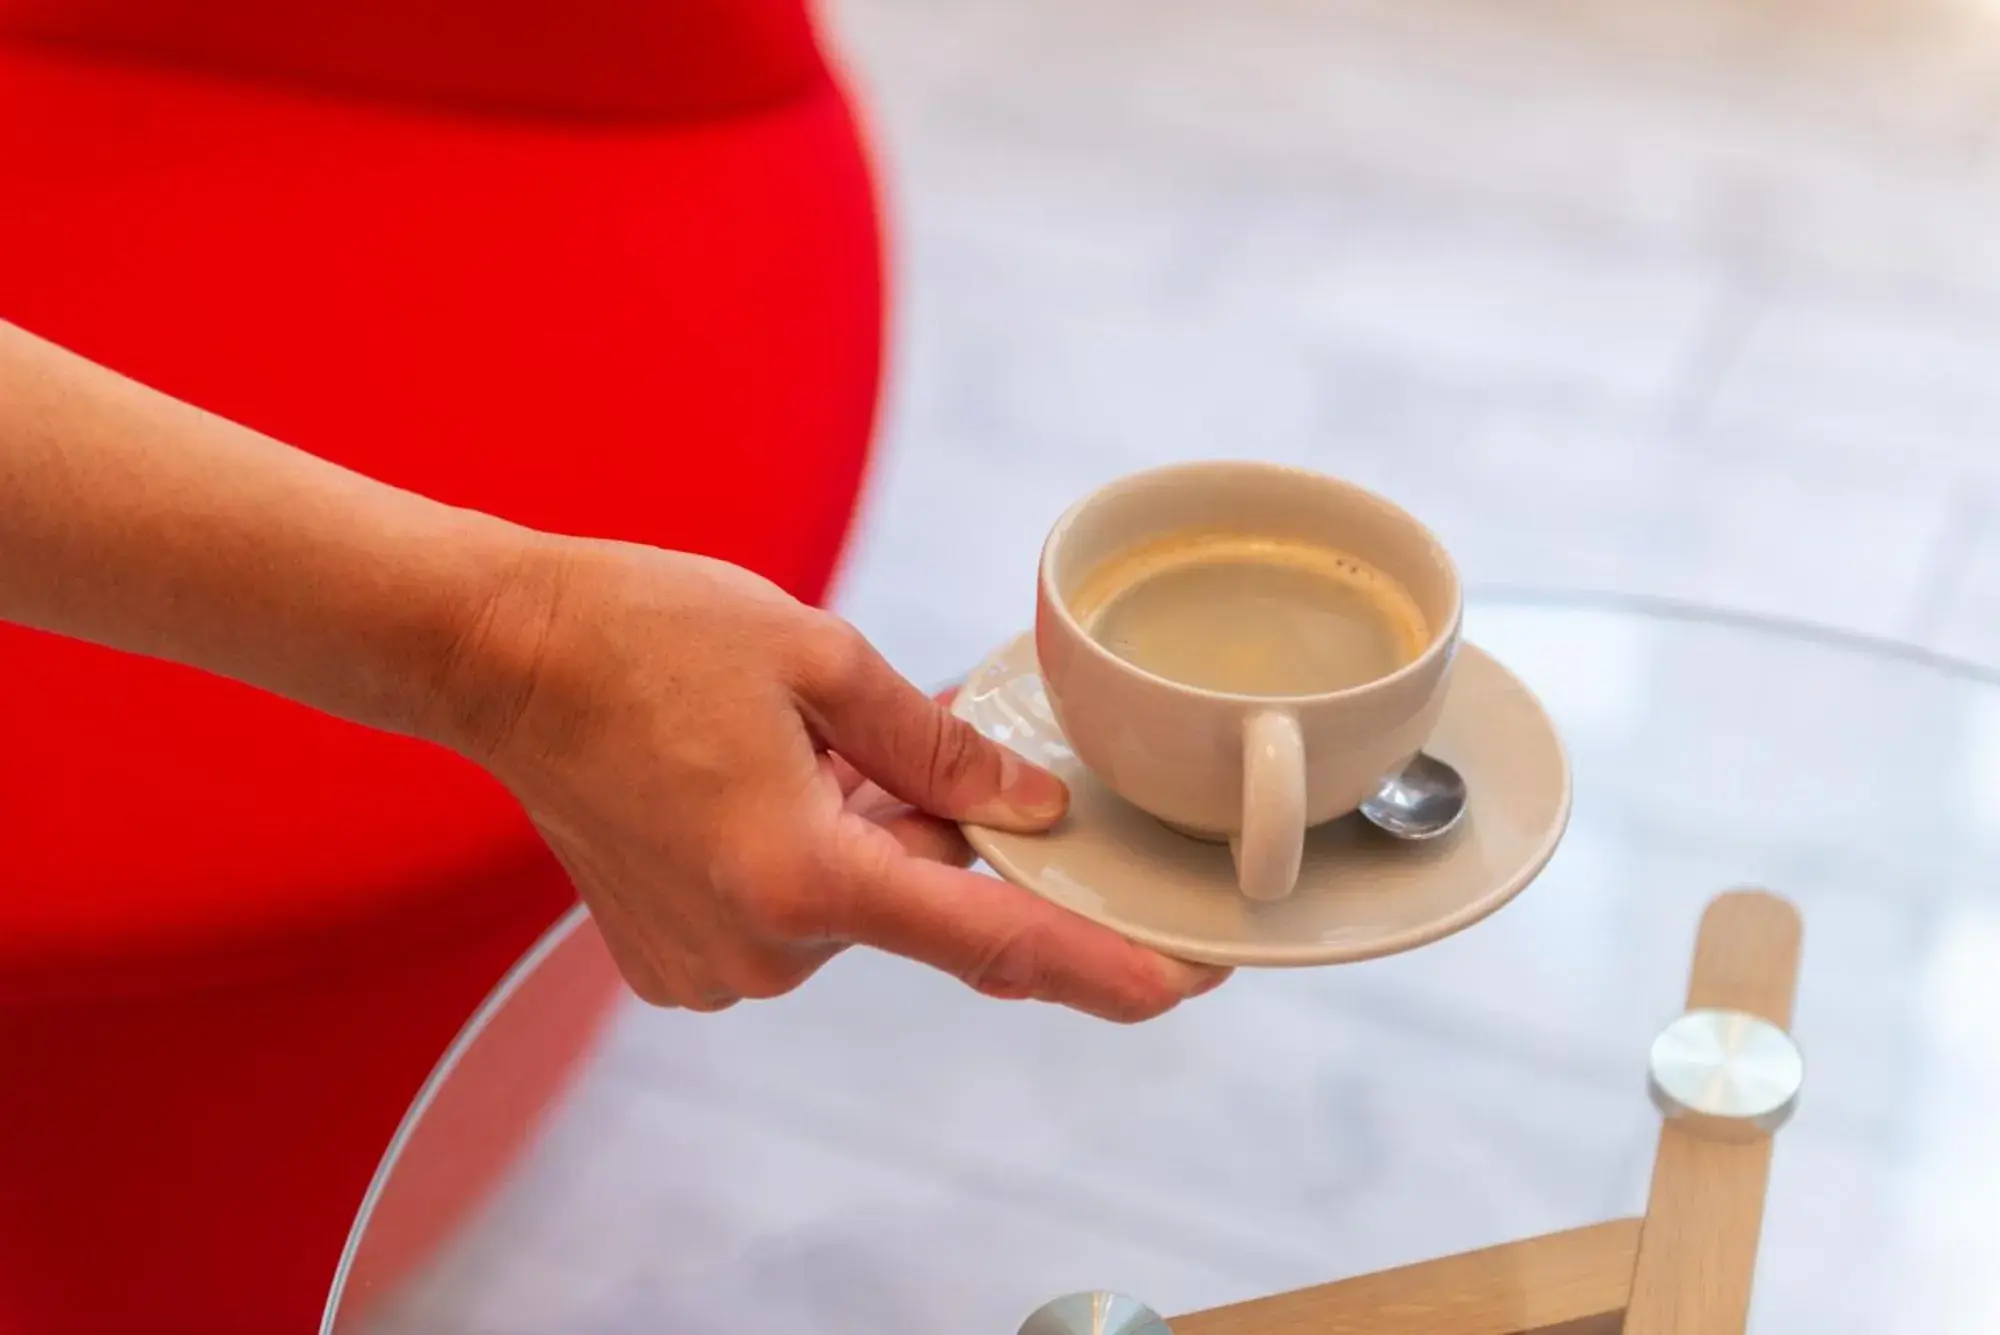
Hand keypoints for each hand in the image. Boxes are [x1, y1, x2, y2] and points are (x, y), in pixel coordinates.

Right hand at [441, 536, 1230, 1019]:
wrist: (502, 656)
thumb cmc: (646, 635)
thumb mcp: (820, 660)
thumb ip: (938, 750)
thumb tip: (1029, 806)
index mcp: (801, 876)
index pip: (990, 941)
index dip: (1096, 967)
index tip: (1176, 984)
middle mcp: (759, 948)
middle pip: (915, 900)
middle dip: (933, 826)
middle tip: (885, 733)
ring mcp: (712, 966)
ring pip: (853, 903)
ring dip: (862, 833)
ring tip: (791, 743)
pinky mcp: (678, 960)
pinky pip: (791, 915)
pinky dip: (808, 853)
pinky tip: (757, 779)